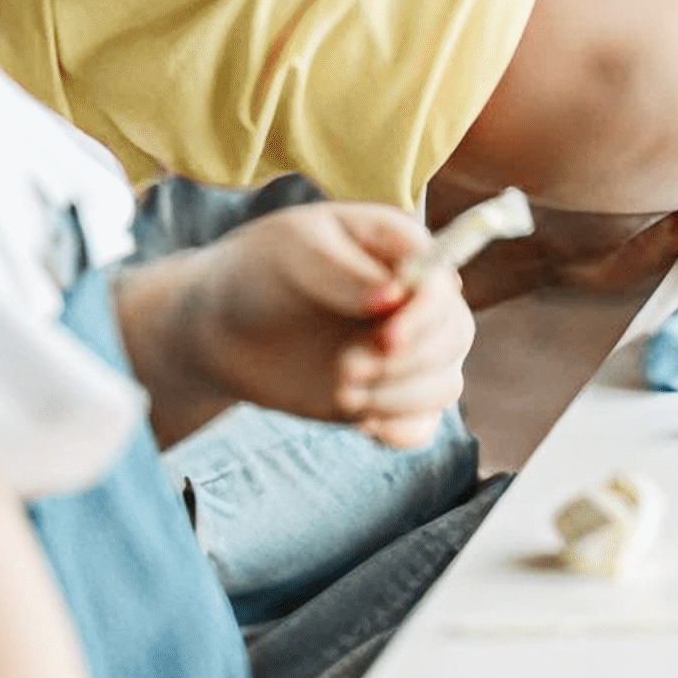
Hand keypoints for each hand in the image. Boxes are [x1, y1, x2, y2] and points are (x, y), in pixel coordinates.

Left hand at [185, 203, 474, 448]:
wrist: (222, 325)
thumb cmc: (258, 270)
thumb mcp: (291, 252)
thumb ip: (342, 272)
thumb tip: (394, 295)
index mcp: (398, 248)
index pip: (442, 282)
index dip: (423, 315)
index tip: (385, 339)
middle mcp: (413, 299)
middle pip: (455, 334)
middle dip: (407, 363)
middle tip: (345, 369)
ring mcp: (405, 349)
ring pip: (446, 383)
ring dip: (400, 397)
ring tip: (341, 390)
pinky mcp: (389, 394)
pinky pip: (422, 424)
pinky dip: (400, 429)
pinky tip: (361, 422)